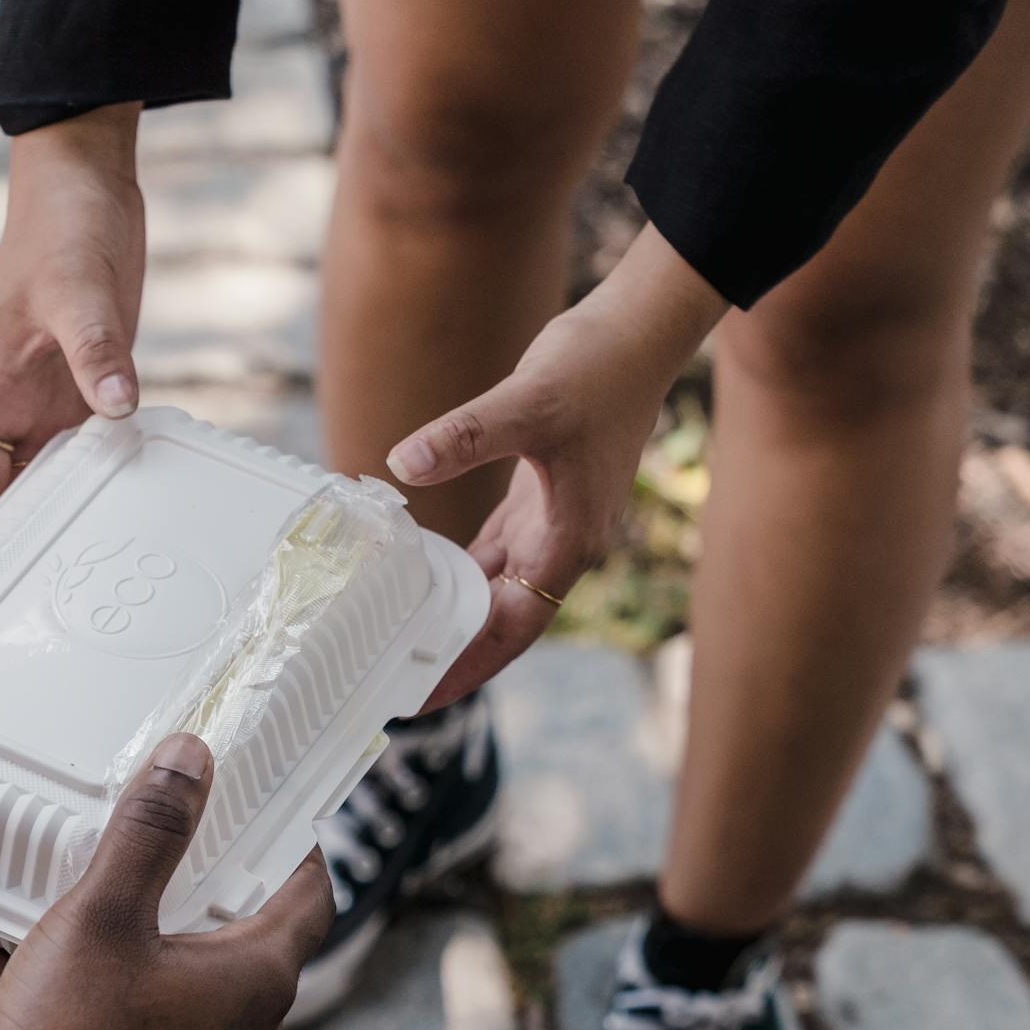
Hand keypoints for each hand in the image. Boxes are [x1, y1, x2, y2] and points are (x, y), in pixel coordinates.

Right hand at [0, 108, 145, 533]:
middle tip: (68, 599)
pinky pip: (96, 446)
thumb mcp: (80, 292)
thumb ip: (98, 351)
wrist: (84, 177)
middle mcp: (17, 405)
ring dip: (77, 513)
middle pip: (15, 495)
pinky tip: (143, 502)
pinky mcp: (91, 383)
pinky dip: (112, 473)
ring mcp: (55, 397)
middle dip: (33, 542)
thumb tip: (116, 406)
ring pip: (58, 476)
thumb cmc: (61, 225)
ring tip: (108, 569)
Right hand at [0, 735, 333, 1029]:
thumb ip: (150, 832)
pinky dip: (97, 1007)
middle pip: (246, 948)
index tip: (271, 815)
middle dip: (200, 898)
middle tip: (162, 855)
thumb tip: (193, 758)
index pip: (310, 898)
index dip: (295, 849)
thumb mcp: (101, 916)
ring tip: (63, 918)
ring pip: (183, 997)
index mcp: (259, 981)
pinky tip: (12, 978)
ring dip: (135, 954)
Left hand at [387, 227, 726, 704]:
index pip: (509, 630)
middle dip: (454, 659)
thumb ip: (464, 437)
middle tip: (395, 688)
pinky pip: (494, 555)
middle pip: (501, 626)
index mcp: (566, 544)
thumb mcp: (526, 402)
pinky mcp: (537, 499)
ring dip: (456, 622)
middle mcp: (560, 546)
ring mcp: (550, 524)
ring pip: (496, 592)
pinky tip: (422, 585)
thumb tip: (402, 464)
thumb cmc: (596, 368)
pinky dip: (461, 574)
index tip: (421, 697)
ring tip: (402, 649)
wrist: (634, 332)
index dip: (466, 666)